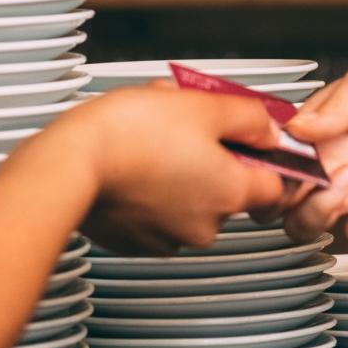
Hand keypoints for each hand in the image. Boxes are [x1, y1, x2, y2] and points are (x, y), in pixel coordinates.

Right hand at [49, 87, 290, 255]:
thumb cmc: (131, 133)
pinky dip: (149, 193)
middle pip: (227, 192)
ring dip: (178, 174)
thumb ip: (249, 118)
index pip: (276, 189)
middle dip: (212, 159)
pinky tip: (132, 165)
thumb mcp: (203, 106)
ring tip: (150, 141)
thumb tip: (270, 129)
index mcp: (230, 193)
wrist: (71, 163)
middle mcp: (205, 225)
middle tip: (186, 128)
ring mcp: (168, 238)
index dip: (265, 161)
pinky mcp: (135, 242)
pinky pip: (155, 214)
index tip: (250, 144)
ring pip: (188, 201)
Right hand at [281, 57, 347, 244]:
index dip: (261, 162)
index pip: (265, 159)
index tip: (278, 151)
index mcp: (311, 133)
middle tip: (305, 174)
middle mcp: (323, 167)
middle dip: (278, 197)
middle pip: (272, 204)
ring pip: (304, 228)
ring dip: (318, 208)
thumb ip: (336, 105)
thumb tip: (297, 129)